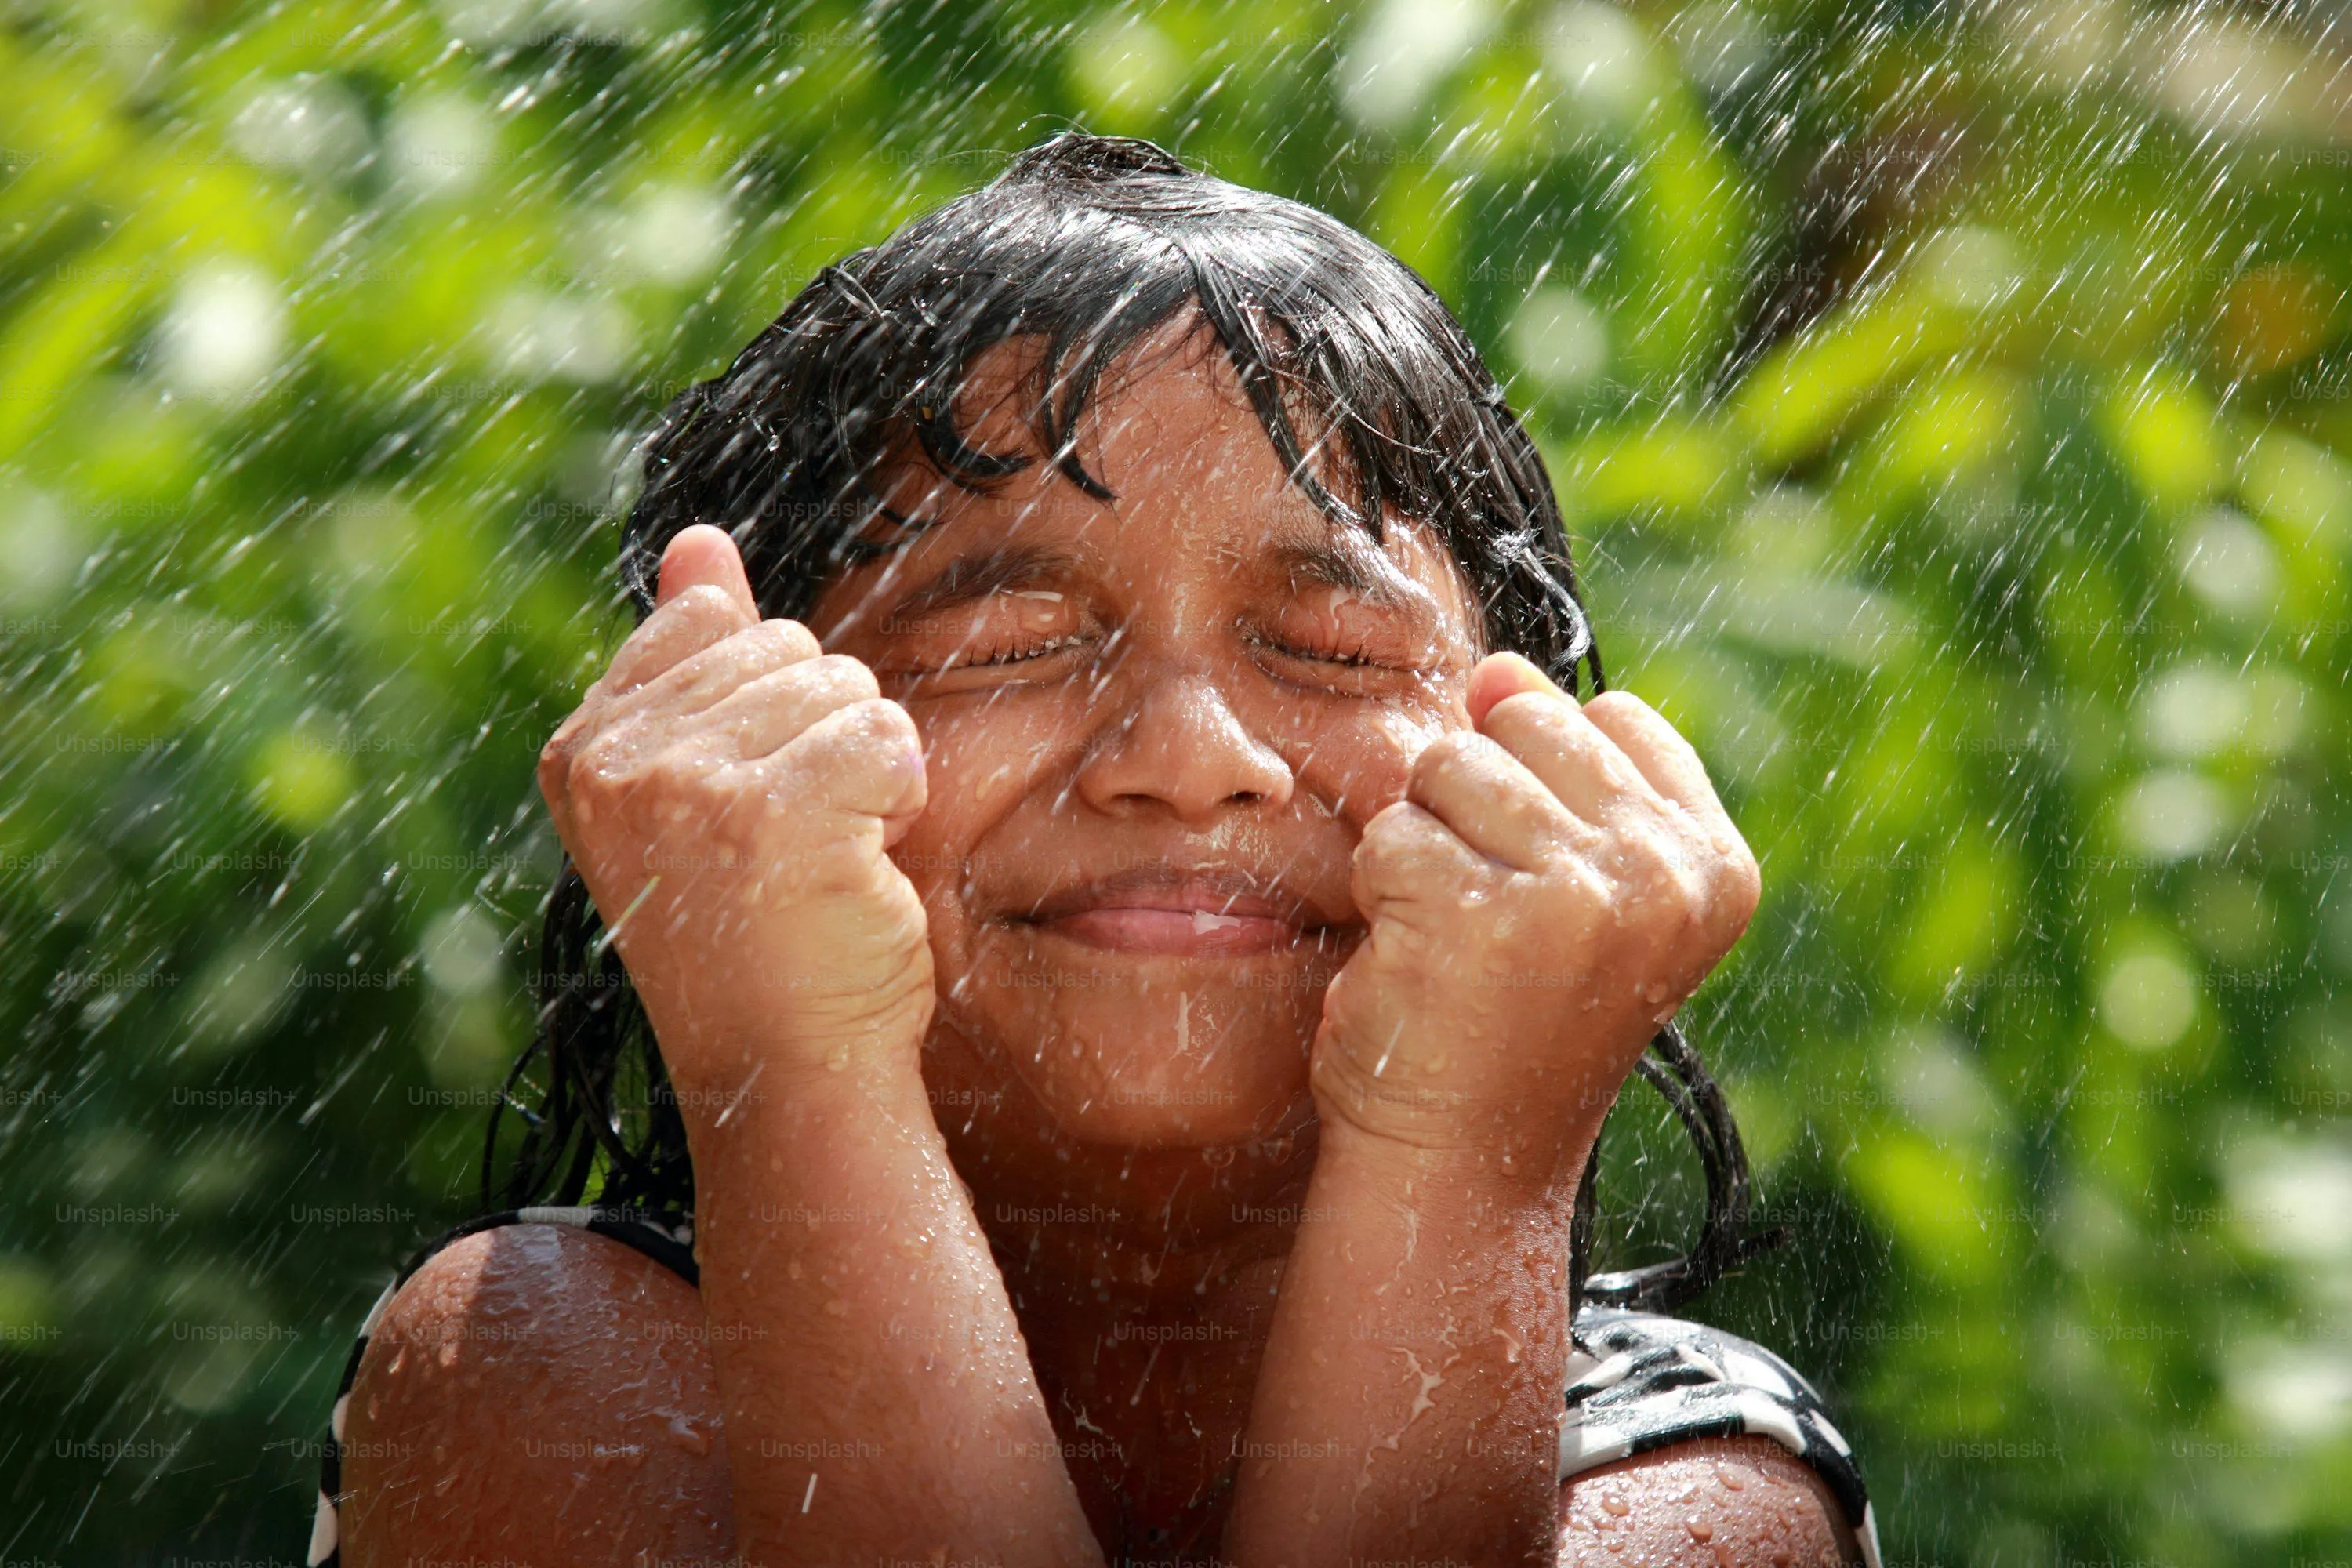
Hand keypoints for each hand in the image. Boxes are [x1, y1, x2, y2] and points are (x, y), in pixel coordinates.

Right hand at [537, 525, 934, 1100]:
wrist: (789, 1072)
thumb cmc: (760, 935)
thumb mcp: (708, 786)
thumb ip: (697, 654)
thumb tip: (699, 537)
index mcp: (583, 750)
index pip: (712, 624)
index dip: (767, 712)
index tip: (745, 814)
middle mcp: (616, 762)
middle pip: (787, 648)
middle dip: (821, 740)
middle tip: (791, 850)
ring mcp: (686, 785)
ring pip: (843, 687)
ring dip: (863, 775)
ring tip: (821, 863)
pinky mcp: (770, 812)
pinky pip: (885, 736)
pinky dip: (899, 798)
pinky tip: (859, 865)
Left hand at [1309, 653, 1758, 1175]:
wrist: (1462, 1167)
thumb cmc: (1512, 1025)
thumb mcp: (1576, 886)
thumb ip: (1556, 766)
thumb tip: (1496, 665)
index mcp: (1714, 865)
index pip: (1607, 717)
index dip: (1547, 785)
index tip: (1551, 891)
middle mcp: (1661, 874)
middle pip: (1519, 722)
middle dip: (1477, 805)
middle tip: (1491, 920)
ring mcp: (1574, 892)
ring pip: (1446, 767)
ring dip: (1425, 848)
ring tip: (1453, 941)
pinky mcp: (1474, 914)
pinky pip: (1390, 834)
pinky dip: (1381, 895)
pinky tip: (1416, 965)